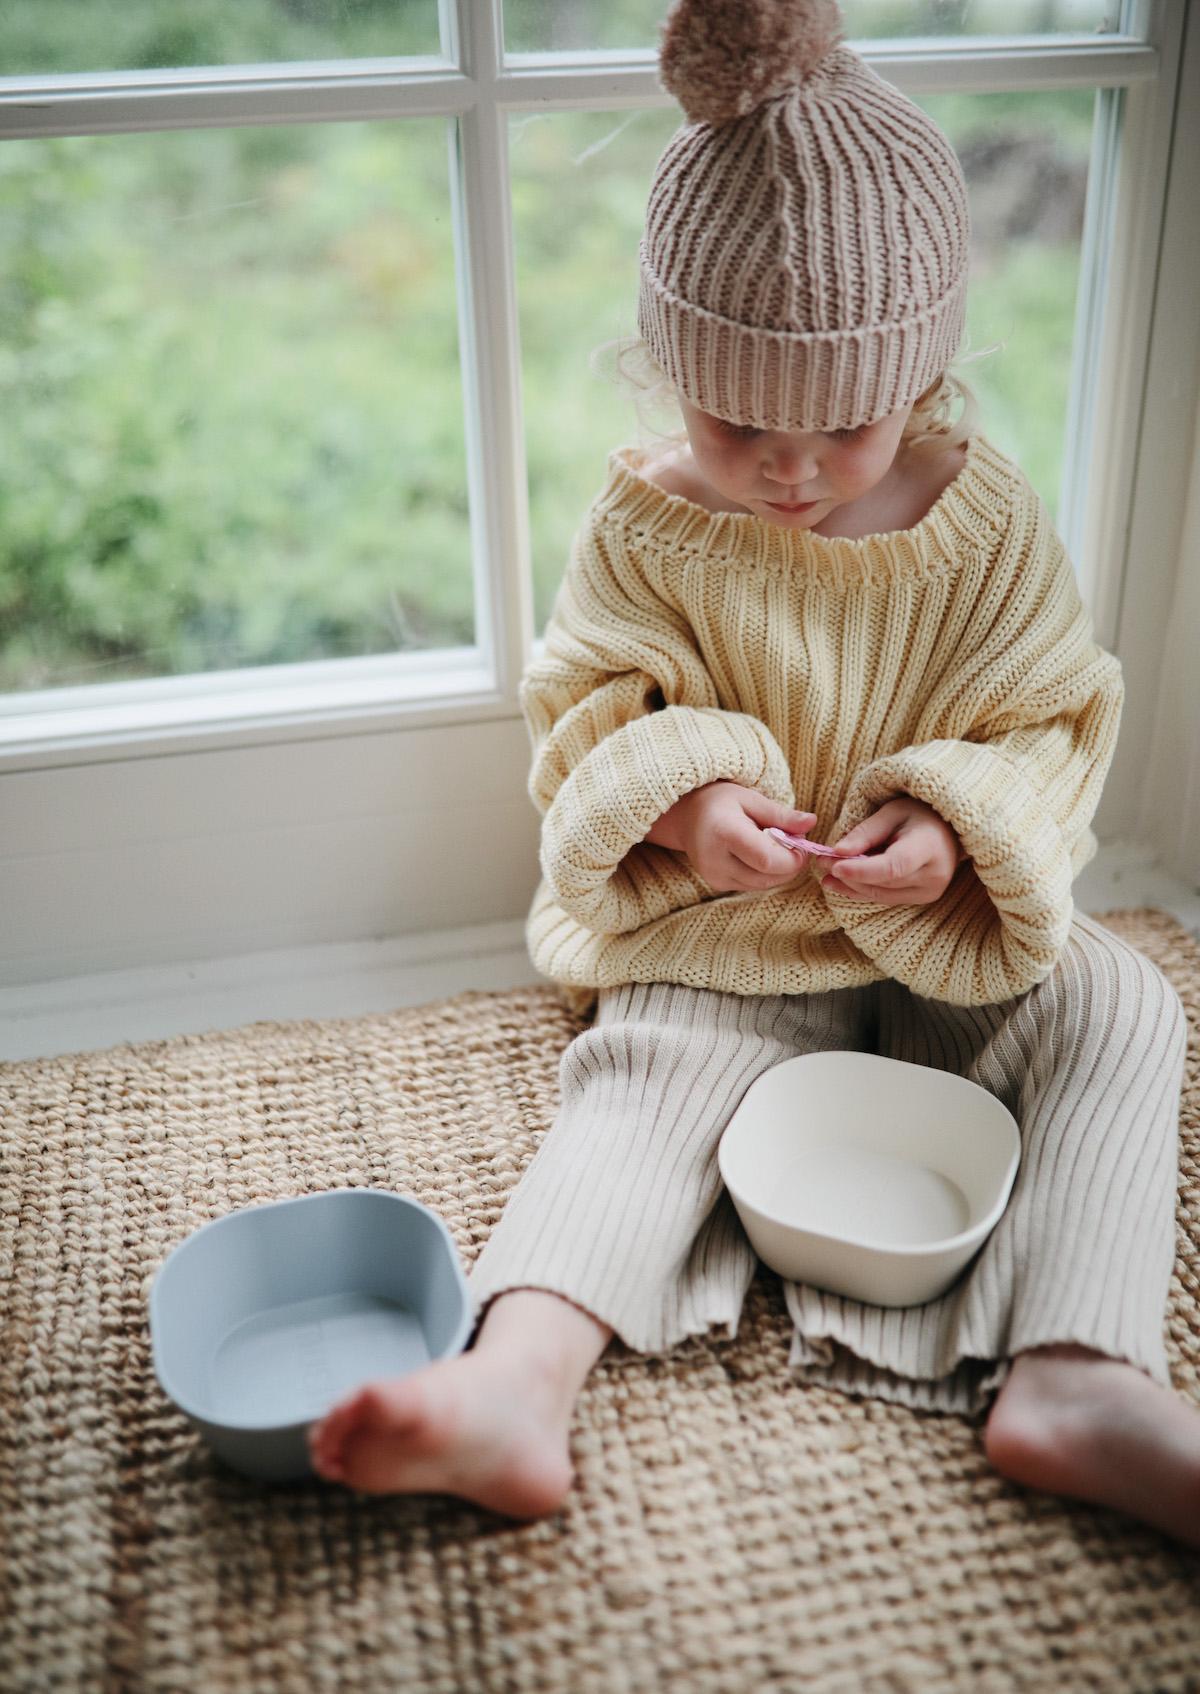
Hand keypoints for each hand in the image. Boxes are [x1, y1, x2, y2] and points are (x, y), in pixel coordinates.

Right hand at [645, 781, 816, 893]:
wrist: (686, 816)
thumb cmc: (720, 802)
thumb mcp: (751, 799)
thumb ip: (781, 814)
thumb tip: (811, 822)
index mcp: (725, 833)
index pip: (767, 860)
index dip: (792, 858)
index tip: (800, 845)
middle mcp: (716, 860)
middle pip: (768, 877)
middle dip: (789, 865)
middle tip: (792, 844)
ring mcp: (714, 876)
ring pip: (762, 885)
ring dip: (778, 871)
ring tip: (775, 847)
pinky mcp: (716, 885)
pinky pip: (752, 886)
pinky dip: (764, 874)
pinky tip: (759, 855)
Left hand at [822, 796, 962, 905]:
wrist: (949, 830)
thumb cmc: (919, 815)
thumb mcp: (892, 812)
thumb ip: (866, 832)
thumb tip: (838, 852)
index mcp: (929, 847)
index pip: (893, 866)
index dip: (861, 870)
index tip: (834, 865)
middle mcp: (934, 874)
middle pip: (883, 883)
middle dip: (849, 875)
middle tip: (821, 862)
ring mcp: (930, 891)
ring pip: (881, 895)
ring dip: (851, 886)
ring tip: (825, 874)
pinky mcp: (924, 898)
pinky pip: (887, 898)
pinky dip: (862, 891)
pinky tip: (841, 883)